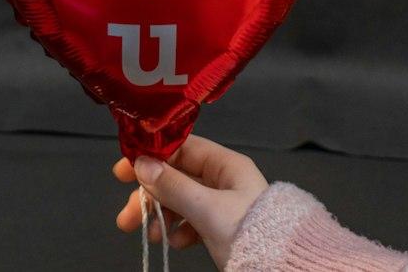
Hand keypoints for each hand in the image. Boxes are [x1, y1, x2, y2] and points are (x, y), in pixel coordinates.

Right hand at [114, 135, 267, 269]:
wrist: (281, 268)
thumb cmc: (252, 233)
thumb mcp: (207, 209)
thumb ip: (173, 186)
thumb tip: (143, 165)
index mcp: (227, 165)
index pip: (182, 148)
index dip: (152, 156)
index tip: (125, 169)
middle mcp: (225, 180)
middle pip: (177, 177)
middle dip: (151, 195)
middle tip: (127, 213)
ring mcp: (223, 205)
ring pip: (182, 201)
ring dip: (161, 216)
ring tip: (150, 235)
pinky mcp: (222, 228)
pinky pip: (193, 222)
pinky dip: (179, 231)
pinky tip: (175, 242)